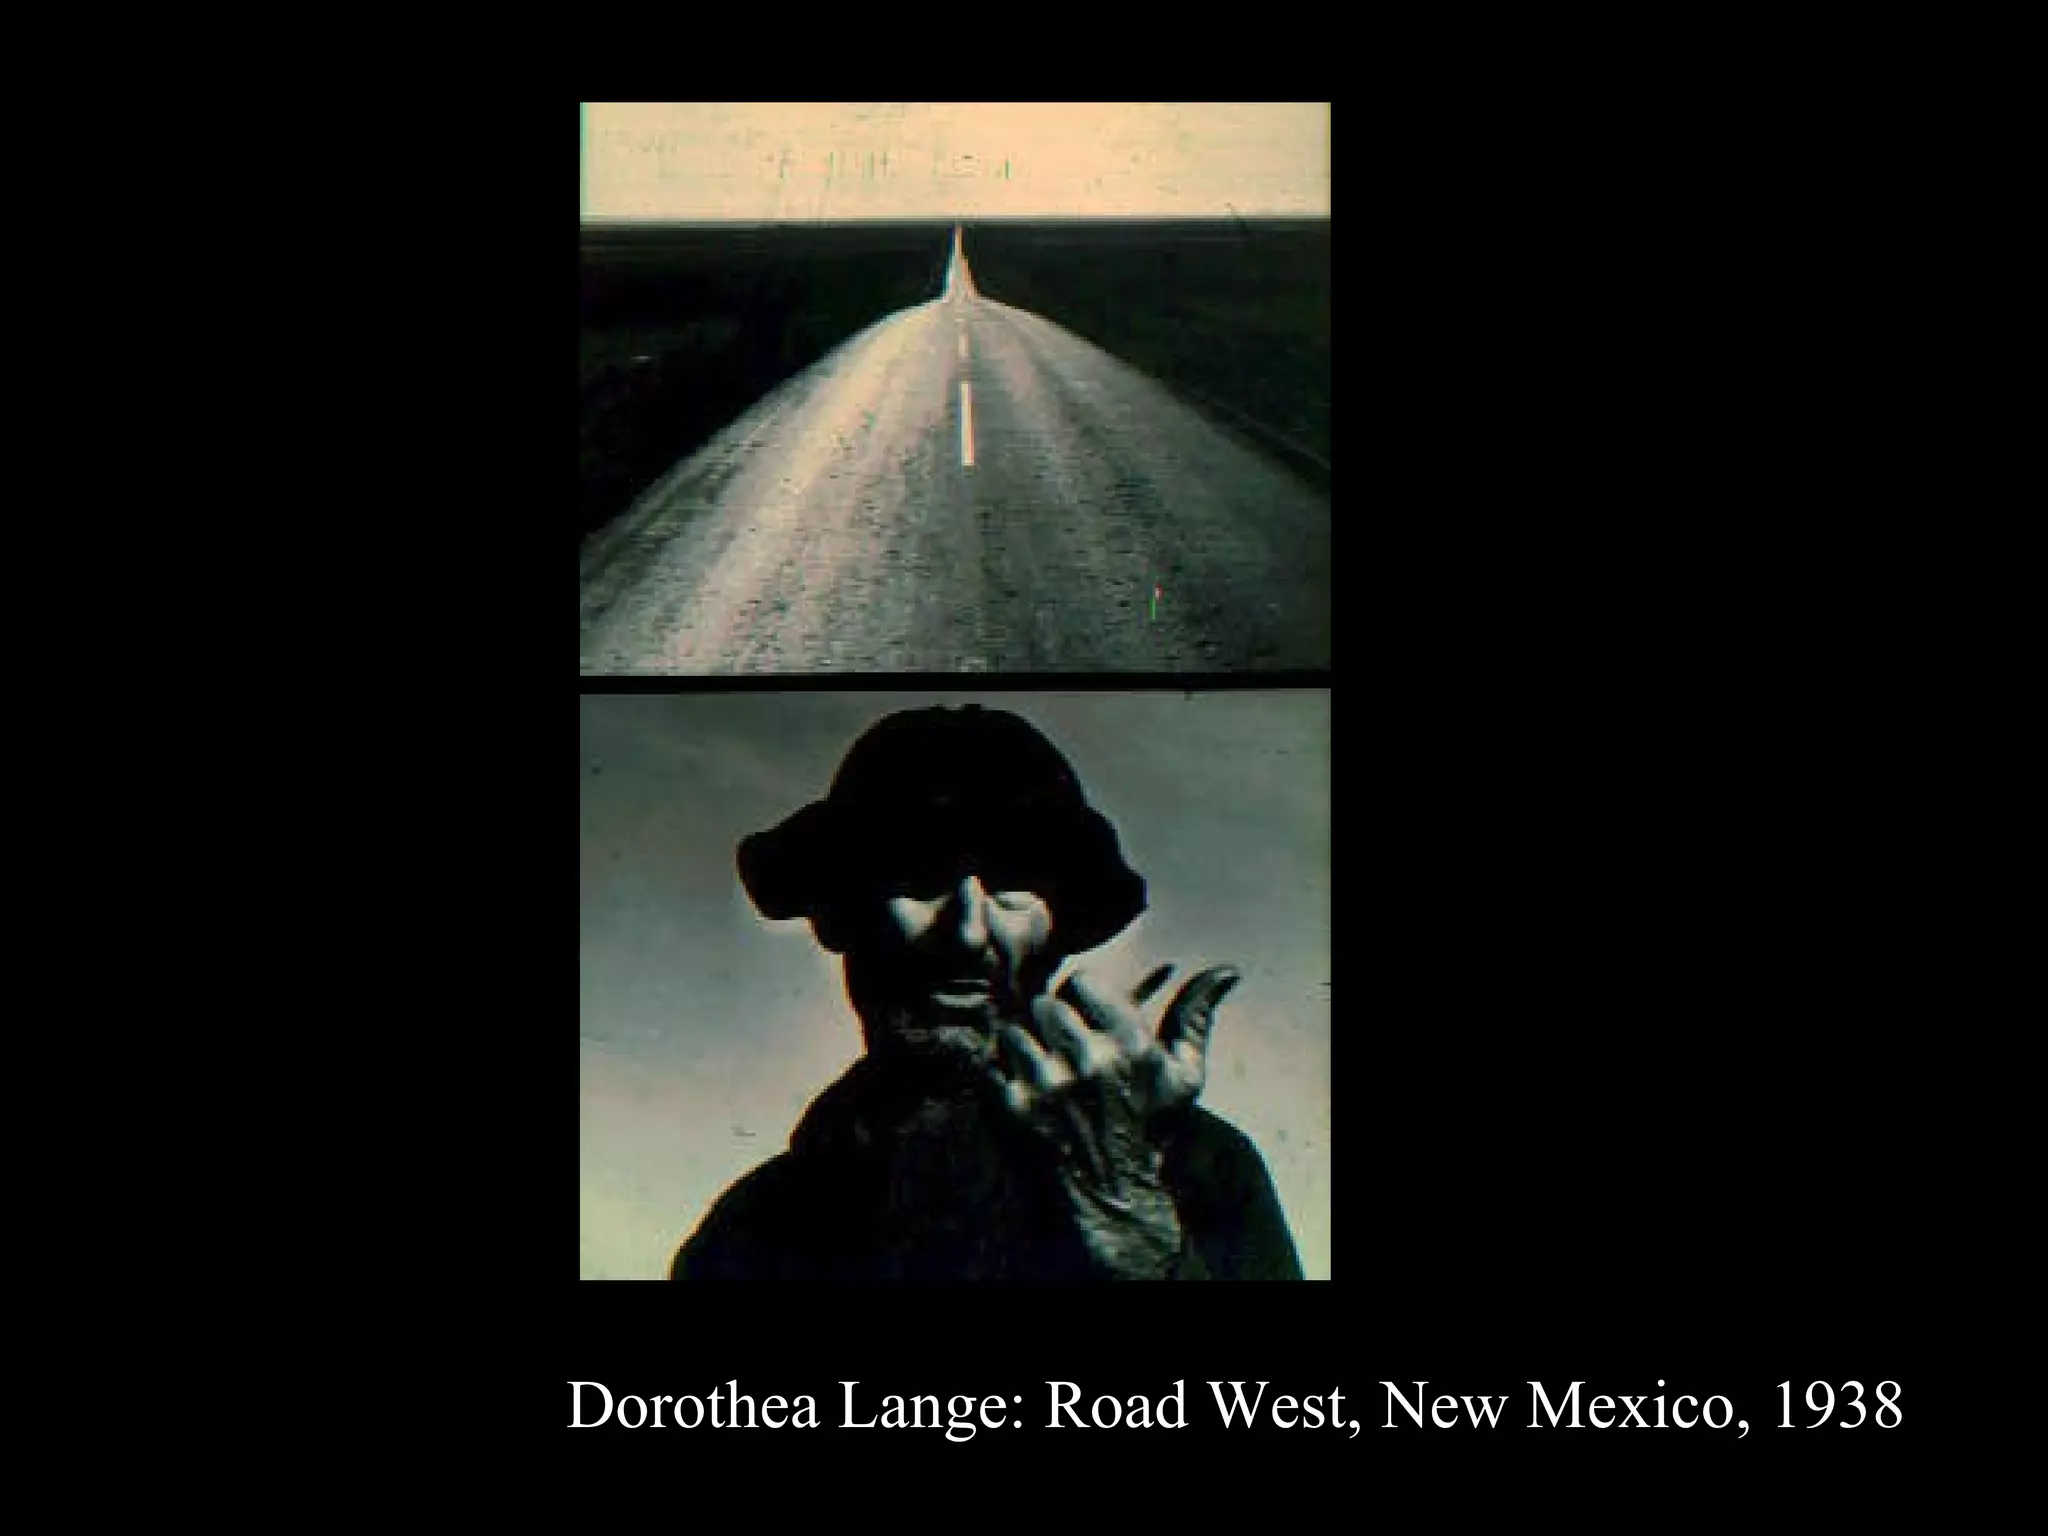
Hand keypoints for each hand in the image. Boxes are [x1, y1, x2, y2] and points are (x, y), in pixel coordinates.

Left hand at [988, 963, 1241, 1277]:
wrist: (1112, 1197)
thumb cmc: (1148, 1127)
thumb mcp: (1182, 1076)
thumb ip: (1196, 1015)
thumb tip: (1229, 970)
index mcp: (1133, 1044)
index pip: (1081, 981)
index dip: (1078, 1001)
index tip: (1084, 1025)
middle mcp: (1092, 1060)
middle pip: (1044, 1003)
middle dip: (1049, 1025)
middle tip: (1059, 1053)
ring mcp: (1050, 1084)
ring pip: (1015, 1029)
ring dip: (1023, 1049)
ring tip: (1041, 1075)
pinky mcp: (1015, 1107)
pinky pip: (990, 1062)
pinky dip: (999, 1075)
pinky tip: (1022, 1094)